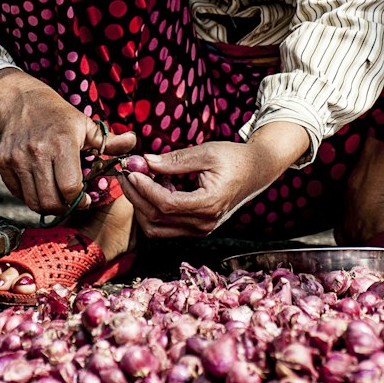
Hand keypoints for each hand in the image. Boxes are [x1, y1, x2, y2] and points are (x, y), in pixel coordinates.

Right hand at [0, 69, 134, 214]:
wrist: (23, 102)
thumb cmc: (60, 117)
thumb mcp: (87, 125)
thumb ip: (111, 141)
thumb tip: (134, 143)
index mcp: (62, 143)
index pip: (70, 187)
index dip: (80, 200)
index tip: (86, 198)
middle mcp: (37, 152)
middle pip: (50, 201)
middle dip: (65, 207)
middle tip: (71, 201)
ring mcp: (17, 159)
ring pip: (33, 201)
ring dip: (48, 204)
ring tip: (57, 196)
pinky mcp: (3, 163)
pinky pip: (17, 193)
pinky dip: (30, 196)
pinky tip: (41, 186)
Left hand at [119, 121, 309, 237]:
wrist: (257, 171)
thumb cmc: (234, 158)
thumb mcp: (206, 152)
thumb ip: (175, 160)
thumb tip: (145, 161)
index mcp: (209, 204)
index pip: (166, 204)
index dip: (144, 188)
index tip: (132, 170)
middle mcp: (204, 223)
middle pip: (157, 219)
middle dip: (136, 196)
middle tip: (126, 174)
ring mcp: (201, 230)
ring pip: (157, 229)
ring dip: (142, 206)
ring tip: (140, 180)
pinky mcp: (198, 229)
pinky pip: (166, 228)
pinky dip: (153, 211)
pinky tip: (156, 188)